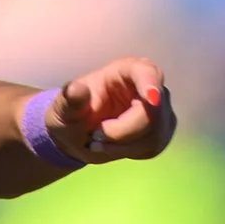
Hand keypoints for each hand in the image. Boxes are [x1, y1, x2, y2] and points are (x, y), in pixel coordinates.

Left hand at [49, 58, 175, 162]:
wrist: (77, 133)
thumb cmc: (71, 113)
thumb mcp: (63, 107)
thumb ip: (71, 99)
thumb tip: (77, 89)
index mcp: (127, 70)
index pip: (147, 72)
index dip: (151, 84)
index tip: (151, 99)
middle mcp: (150, 86)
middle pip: (151, 115)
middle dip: (120, 133)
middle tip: (94, 139)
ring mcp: (160, 111)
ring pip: (153, 136)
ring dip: (121, 146)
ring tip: (97, 142)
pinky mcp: (161, 132)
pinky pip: (152, 148)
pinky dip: (127, 152)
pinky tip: (112, 147)